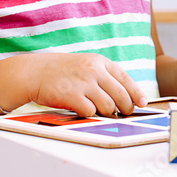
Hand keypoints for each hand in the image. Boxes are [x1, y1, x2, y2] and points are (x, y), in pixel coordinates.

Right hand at [20, 53, 147, 116]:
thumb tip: (123, 95)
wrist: (34, 73)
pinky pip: (90, 112)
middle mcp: (94, 71)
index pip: (125, 78)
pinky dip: (88, 114)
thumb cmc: (60, 71)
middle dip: (126, 108)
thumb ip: (103, 76)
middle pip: (121, 95)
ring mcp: (84, 83)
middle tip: (124, 113)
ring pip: (108, 106)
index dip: (136, 92)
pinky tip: (81, 109)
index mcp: (99, 62)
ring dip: (106, 113)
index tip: (142, 102)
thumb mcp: (85, 65)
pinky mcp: (73, 96)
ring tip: (98, 111)